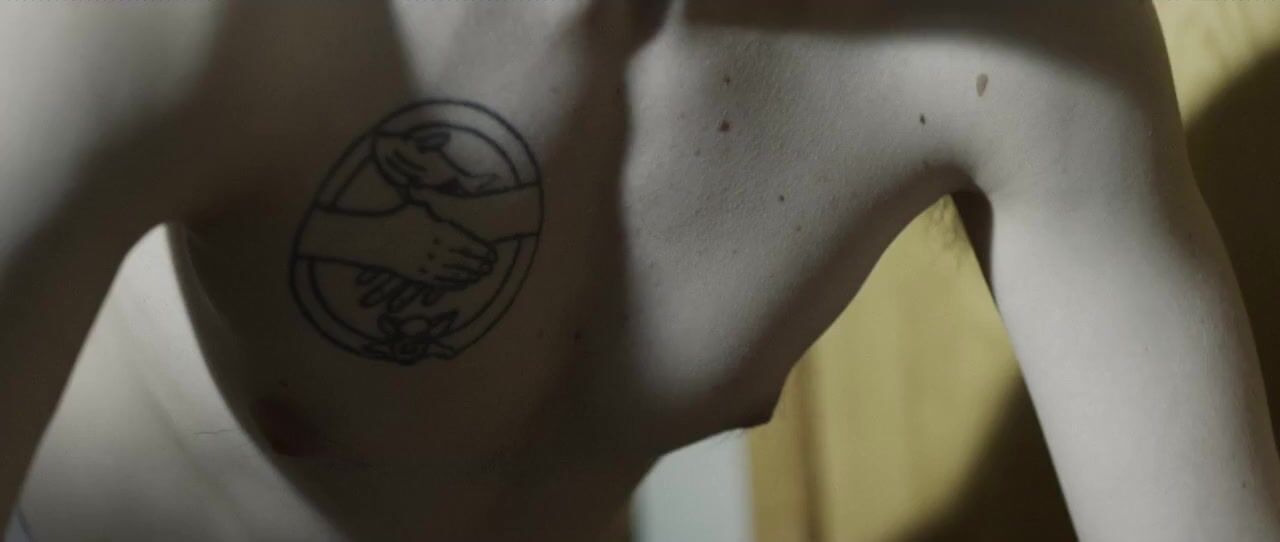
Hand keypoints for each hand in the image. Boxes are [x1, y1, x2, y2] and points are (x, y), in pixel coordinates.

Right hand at [366, 206, 496, 290]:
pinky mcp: (420, 277)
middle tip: (491, 266)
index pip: (468, 244)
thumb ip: (437, 200)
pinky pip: (443, 282)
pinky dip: (456, 283)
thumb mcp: (420, 205)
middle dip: (480, 265)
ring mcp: (428, 265)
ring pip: (456, 273)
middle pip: (466, 261)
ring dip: (472, 275)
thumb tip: (450, 182)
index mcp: (439, 231)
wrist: (376, 239)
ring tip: (482, 274)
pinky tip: (465, 283)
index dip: (483, 251)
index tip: (493, 254)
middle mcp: (436, 250)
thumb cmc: (399, 218)